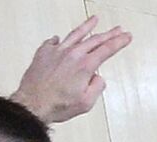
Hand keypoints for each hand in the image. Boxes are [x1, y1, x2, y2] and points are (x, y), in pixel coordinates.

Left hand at [10, 16, 131, 123]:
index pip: (108, 49)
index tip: (125, 37)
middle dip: (109, 34)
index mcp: (85, 65)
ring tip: (94, 20)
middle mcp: (72, 55)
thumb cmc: (54, 106)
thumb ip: (97, 86)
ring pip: (75, 35)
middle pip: (95, 39)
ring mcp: (57, 52)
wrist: (30, 106)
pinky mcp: (42, 54)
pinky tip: (58, 39)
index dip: (119, 41)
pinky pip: (51, 42)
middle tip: (117, 30)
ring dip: (87, 26)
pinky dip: (57, 40)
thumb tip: (96, 77)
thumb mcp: (86, 102)